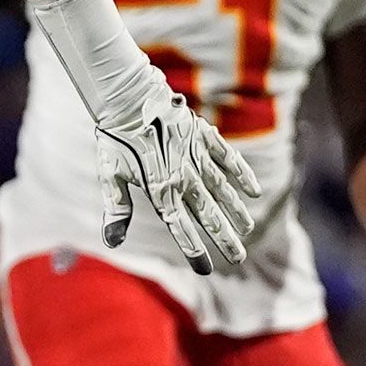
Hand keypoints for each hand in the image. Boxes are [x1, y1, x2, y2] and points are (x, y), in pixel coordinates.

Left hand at [98, 88, 261, 274]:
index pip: (180, 227)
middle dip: (224, 237)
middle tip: (239, 257)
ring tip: (248, 229)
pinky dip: (241, 174)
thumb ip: (116, 209)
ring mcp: (196, 156)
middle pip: (208, 214)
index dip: (193, 249)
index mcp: (160, 189)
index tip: (205, 268)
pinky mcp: (204, 137)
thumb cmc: (116, 138)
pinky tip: (254, 190)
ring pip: (222, 190)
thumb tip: (112, 241)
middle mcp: (183, 177)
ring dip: (236, 211)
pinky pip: (228, 159)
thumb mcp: (111, 175)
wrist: (129, 96)